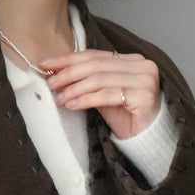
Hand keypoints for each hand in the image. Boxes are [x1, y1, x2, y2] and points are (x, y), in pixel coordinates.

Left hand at [39, 47, 160, 139]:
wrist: (147, 138)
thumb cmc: (126, 116)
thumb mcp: (103, 95)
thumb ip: (87, 82)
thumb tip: (57, 75)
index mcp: (131, 60)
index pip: (95, 55)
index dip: (69, 59)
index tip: (47, 64)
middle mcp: (141, 65)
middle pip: (96, 65)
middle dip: (69, 73)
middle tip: (51, 83)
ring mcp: (144, 79)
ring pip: (99, 79)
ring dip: (75, 89)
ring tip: (60, 98)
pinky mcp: (144, 96)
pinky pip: (107, 95)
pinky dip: (87, 99)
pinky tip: (73, 105)